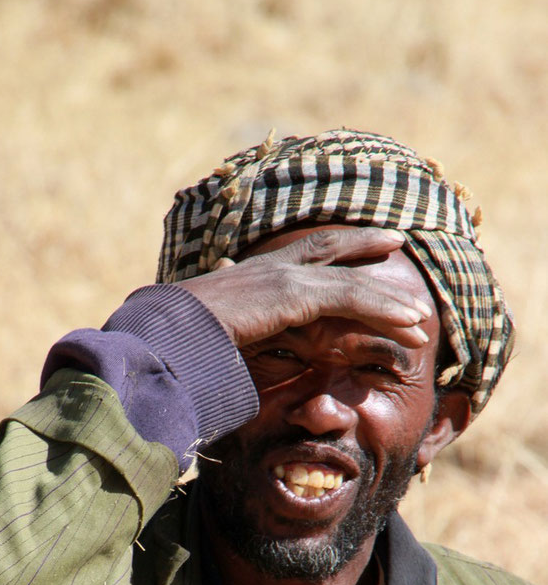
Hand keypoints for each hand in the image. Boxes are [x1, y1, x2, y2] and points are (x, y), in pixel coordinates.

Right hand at [177, 227, 431, 349]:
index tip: (349, 246)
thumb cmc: (176, 342)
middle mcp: (269, 269)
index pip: (295, 254)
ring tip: (420, 315)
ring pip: (348, 281)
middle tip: (394, 242)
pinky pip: (349, 299)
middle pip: (327, 248)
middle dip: (364, 245)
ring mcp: (283, 278)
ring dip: (388, 300)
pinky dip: (383, 310)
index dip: (329, 247)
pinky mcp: (293, 296)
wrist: (163, 336)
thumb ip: (220, 327)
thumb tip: (215, 320)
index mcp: (248, 277)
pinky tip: (410, 322)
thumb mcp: (204, 333)